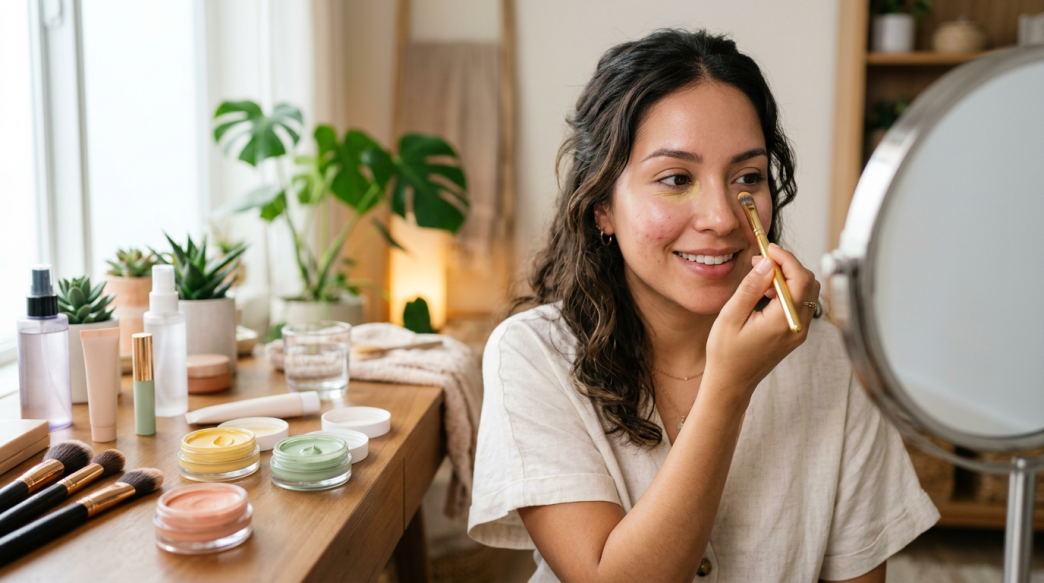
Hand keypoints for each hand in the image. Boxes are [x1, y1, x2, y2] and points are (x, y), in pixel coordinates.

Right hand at [704, 244, 819, 401]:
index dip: (786, 258)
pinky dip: (788, 290)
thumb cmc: (726, 354)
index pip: (799, 278)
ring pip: (808, 291)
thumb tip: (768, 264)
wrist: (731, 383)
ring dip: (789, 277)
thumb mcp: (731, 316)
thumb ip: (751, 288)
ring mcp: (799, 331)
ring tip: (761, 276)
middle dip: (788, 265)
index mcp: (782, 321)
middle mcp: (797, 326)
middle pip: (809, 282)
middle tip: (762, 260)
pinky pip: (801, 303)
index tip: (768, 248)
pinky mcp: (796, 333)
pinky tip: (767, 292)